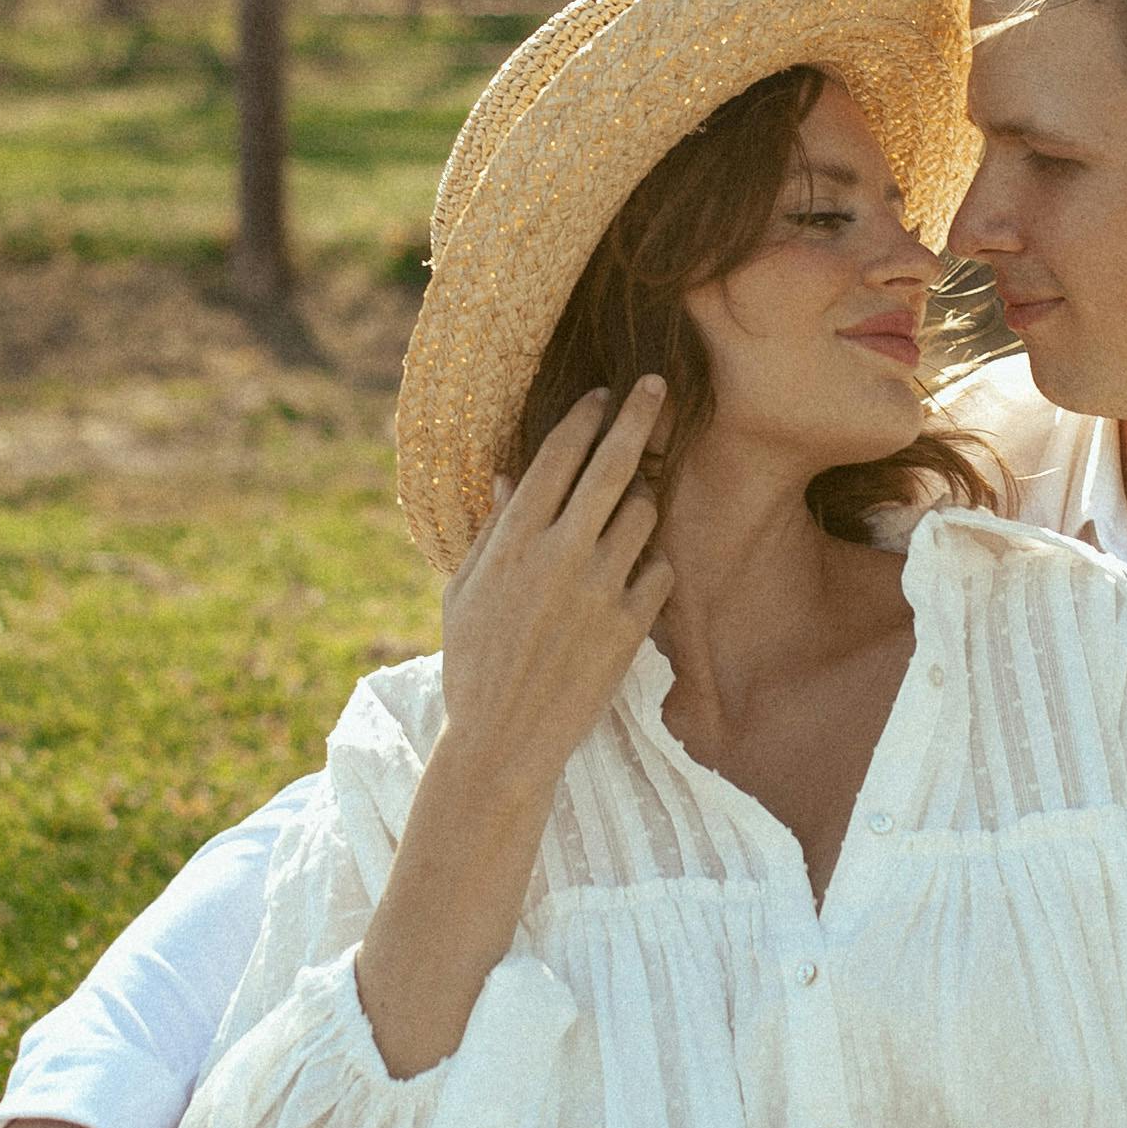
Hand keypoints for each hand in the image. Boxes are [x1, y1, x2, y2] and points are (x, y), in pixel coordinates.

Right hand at [437, 381, 672, 807]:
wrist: (504, 741)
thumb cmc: (474, 664)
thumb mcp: (465, 591)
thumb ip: (494, 529)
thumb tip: (512, 474)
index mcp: (514, 540)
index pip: (558, 455)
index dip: (584, 417)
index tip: (602, 395)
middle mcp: (561, 554)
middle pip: (614, 465)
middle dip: (639, 415)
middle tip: (657, 386)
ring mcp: (600, 588)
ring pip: (645, 513)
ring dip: (643, 500)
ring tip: (631, 507)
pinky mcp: (630, 626)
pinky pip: (660, 570)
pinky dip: (652, 564)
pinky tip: (636, 572)